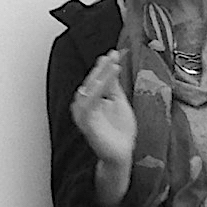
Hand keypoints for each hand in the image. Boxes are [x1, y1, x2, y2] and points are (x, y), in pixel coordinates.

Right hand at [71, 50, 136, 206]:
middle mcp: (85, 105)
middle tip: (112, 54)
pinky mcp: (86, 123)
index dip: (104, 65)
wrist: (121, 154)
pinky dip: (97, 90)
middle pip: (91, 81)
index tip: (114, 52)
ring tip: (112, 64)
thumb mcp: (118, 102)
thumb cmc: (119, 132)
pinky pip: (89, 103)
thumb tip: (113, 66)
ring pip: (89, 89)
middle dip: (102, 67)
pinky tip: (106, 80)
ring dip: (100, 75)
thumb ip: (113, 86)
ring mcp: (84, 114)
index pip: (96, 78)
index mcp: (92, 100)